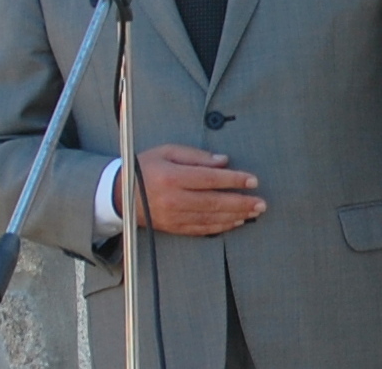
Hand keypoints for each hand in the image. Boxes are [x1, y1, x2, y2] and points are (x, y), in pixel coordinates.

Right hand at [125, 144, 265, 234]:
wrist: (120, 194)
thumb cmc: (146, 167)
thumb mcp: (167, 151)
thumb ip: (196, 156)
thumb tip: (223, 161)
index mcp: (172, 177)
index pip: (209, 179)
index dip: (234, 180)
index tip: (252, 180)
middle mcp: (173, 199)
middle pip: (214, 202)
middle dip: (241, 202)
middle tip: (261, 202)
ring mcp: (173, 216)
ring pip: (210, 218)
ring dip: (236, 216)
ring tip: (254, 212)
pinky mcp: (173, 227)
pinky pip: (201, 229)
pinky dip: (221, 227)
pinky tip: (235, 222)